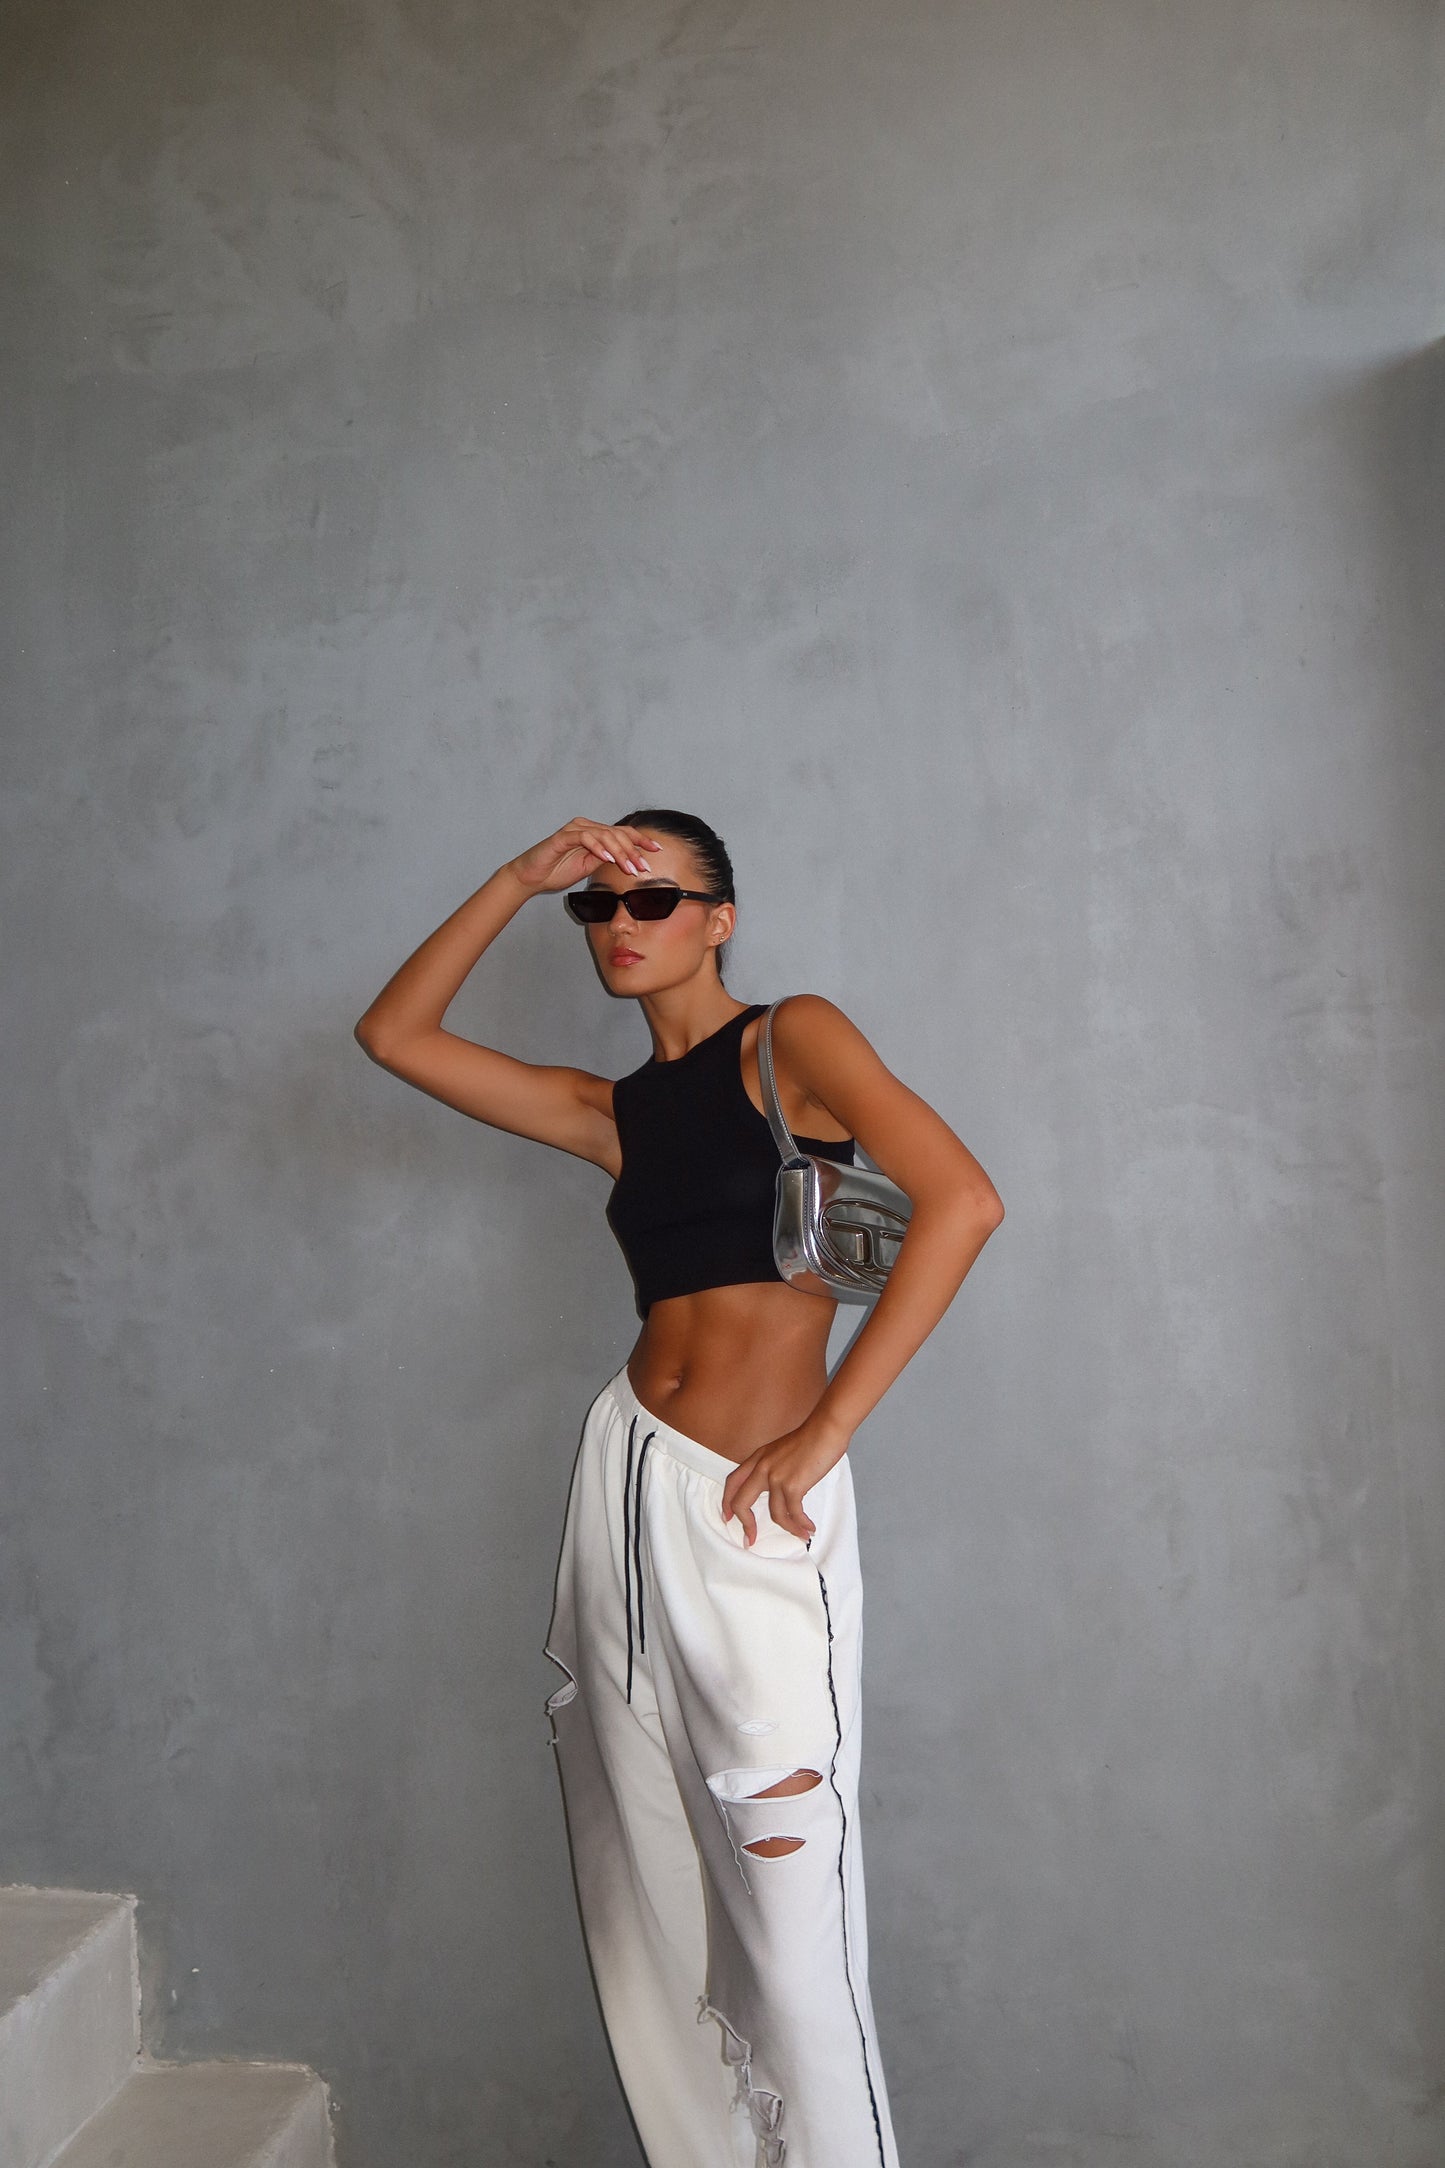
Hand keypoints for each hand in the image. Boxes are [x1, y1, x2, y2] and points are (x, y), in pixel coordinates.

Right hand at [507, 817, 663, 895]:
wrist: (532, 877)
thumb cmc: (558, 871)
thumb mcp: (589, 867)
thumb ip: (606, 860)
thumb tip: (630, 861)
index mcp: (594, 833)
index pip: (622, 833)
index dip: (641, 840)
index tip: (657, 850)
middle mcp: (586, 826)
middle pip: (617, 833)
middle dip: (634, 851)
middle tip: (643, 867)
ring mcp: (574, 829)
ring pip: (604, 835)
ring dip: (619, 852)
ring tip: (629, 867)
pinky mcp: (563, 836)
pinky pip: (585, 838)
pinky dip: (598, 847)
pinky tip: (608, 858)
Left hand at [721, 1416, 851, 1546]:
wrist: (827, 1429)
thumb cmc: (811, 1438)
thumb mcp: (781, 1450)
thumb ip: (773, 1466)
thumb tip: (777, 1489)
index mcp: (758, 1458)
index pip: (732, 1482)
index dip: (727, 1503)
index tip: (728, 1518)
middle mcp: (762, 1468)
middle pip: (740, 1503)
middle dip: (745, 1524)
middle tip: (750, 1539)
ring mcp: (776, 1477)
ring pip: (774, 1514)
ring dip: (789, 1528)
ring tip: (800, 1533)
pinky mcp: (793, 1485)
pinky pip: (793, 1514)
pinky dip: (801, 1524)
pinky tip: (809, 1527)